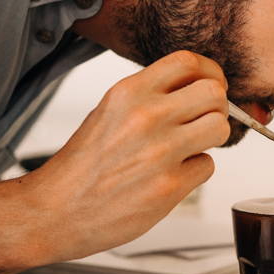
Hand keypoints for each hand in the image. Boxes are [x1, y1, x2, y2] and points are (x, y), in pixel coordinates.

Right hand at [19, 50, 229, 262]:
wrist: (54, 211)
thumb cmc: (83, 165)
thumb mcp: (110, 111)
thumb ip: (151, 96)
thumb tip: (195, 88)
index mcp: (129, 93)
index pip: (188, 62)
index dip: (210, 73)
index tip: (212, 85)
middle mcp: (146, 117)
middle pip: (214, 93)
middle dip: (217, 107)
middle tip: (206, 119)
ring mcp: (160, 152)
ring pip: (219, 128)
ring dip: (212, 138)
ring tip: (191, 147)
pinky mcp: (169, 186)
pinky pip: (208, 166)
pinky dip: (196, 171)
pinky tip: (172, 175)